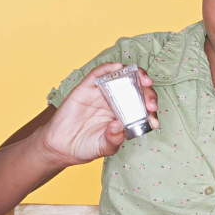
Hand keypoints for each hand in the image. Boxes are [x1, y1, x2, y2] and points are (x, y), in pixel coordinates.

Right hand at [39, 62, 159, 167]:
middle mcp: (116, 101)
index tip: (153, 120)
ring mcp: (102, 93)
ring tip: (144, 81)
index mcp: (124, 115)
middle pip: (137, 90)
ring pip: (122, 77)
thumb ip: (113, 140)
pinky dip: (108, 68)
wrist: (60, 146)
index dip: (151, 112)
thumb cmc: (85, 146)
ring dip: (136, 75)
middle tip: (150, 104)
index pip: (142, 108)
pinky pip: (98, 73)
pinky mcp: (86, 88)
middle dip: (148, 94)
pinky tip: (118, 67)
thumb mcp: (104, 147)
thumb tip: (118, 126)